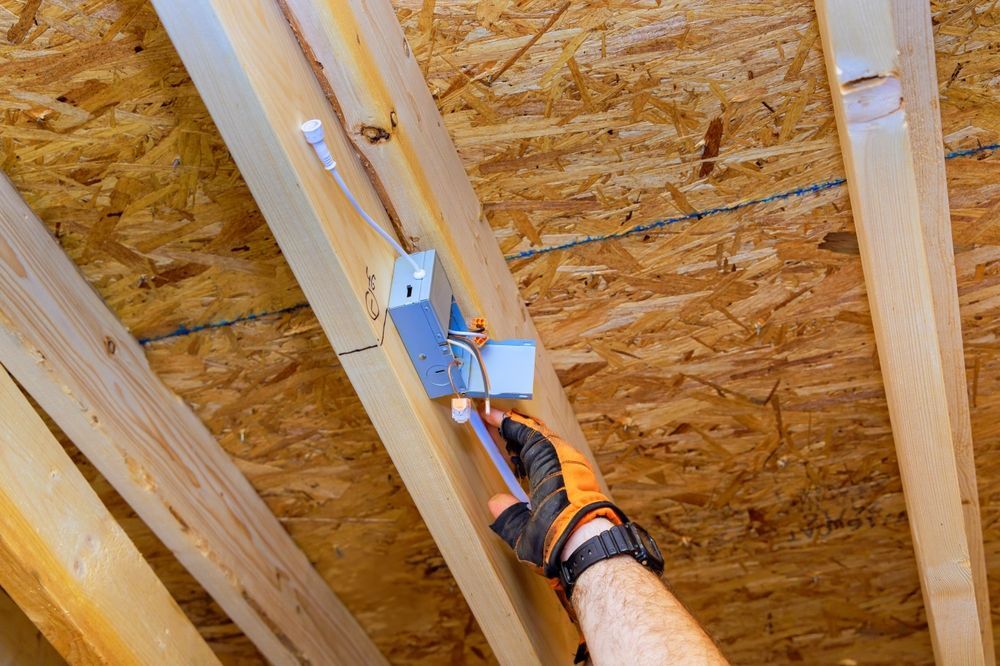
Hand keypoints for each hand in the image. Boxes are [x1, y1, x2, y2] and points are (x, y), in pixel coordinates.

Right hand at [483, 409, 625, 577]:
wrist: (593, 549)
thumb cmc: (558, 539)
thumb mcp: (522, 531)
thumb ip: (507, 516)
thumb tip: (496, 502)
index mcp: (547, 463)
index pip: (525, 433)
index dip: (506, 422)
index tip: (489, 414)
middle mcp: (565, 460)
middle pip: (539, 434)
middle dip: (517, 430)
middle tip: (496, 429)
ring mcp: (578, 468)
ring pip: (552, 444)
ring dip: (532, 442)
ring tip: (512, 448)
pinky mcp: (585, 479)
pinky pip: (561, 456)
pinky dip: (545, 454)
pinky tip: (535, 468)